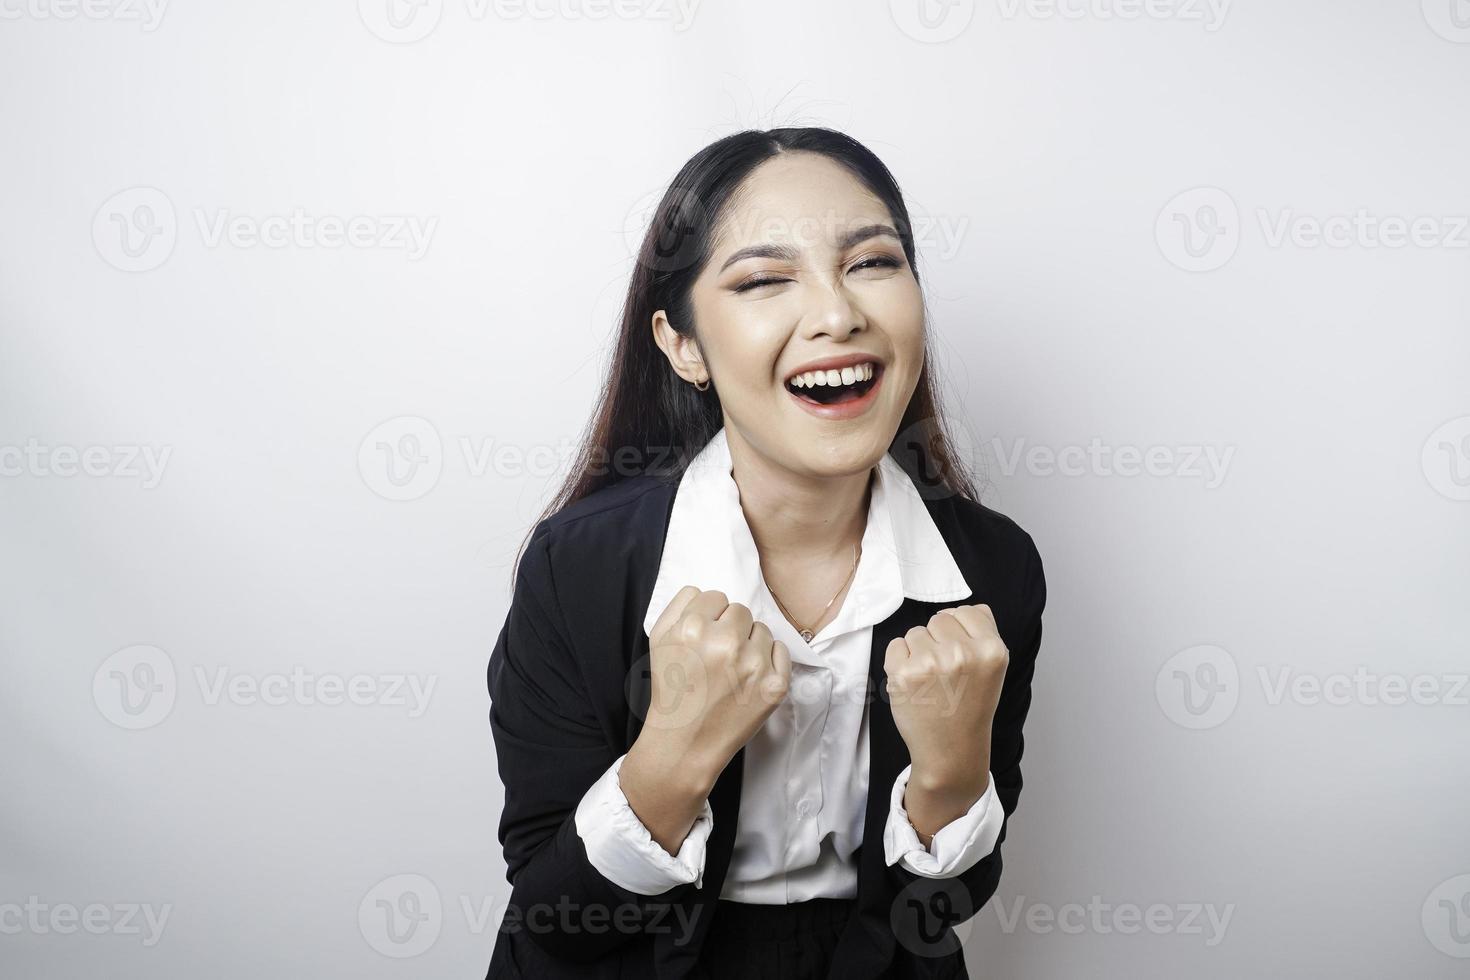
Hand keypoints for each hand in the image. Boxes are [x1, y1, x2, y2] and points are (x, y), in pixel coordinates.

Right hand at [635, 586, 790, 789]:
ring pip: (761, 629)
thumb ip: (680, 605)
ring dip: (749, 643)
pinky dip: (769, 659)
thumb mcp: (659, 640)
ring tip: (731, 669)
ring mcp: (754, 665)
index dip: (708, 617)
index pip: (714, 597)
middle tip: (717, 655)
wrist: (685, 743)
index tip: (703, 637)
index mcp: (692, 628)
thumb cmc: (671, 690)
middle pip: (739, 610)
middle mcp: (725, 643)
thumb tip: (707, 591)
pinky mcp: (775, 685)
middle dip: (729, 627)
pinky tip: (749, 676)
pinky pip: (781, 649)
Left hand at [884, 604, 1008, 788]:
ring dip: (918, 651)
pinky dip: (899, 661)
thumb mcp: (992, 669)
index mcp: (991, 650)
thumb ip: (983, 634)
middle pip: (940, 618)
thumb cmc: (969, 707)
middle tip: (945, 672)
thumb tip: (967, 609)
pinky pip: (895, 645)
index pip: (967, 611)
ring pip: (916, 631)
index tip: (960, 654)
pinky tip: (914, 684)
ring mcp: (931, 662)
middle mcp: (963, 653)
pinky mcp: (903, 673)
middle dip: (938, 640)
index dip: (960, 631)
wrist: (950, 750)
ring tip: (931, 680)